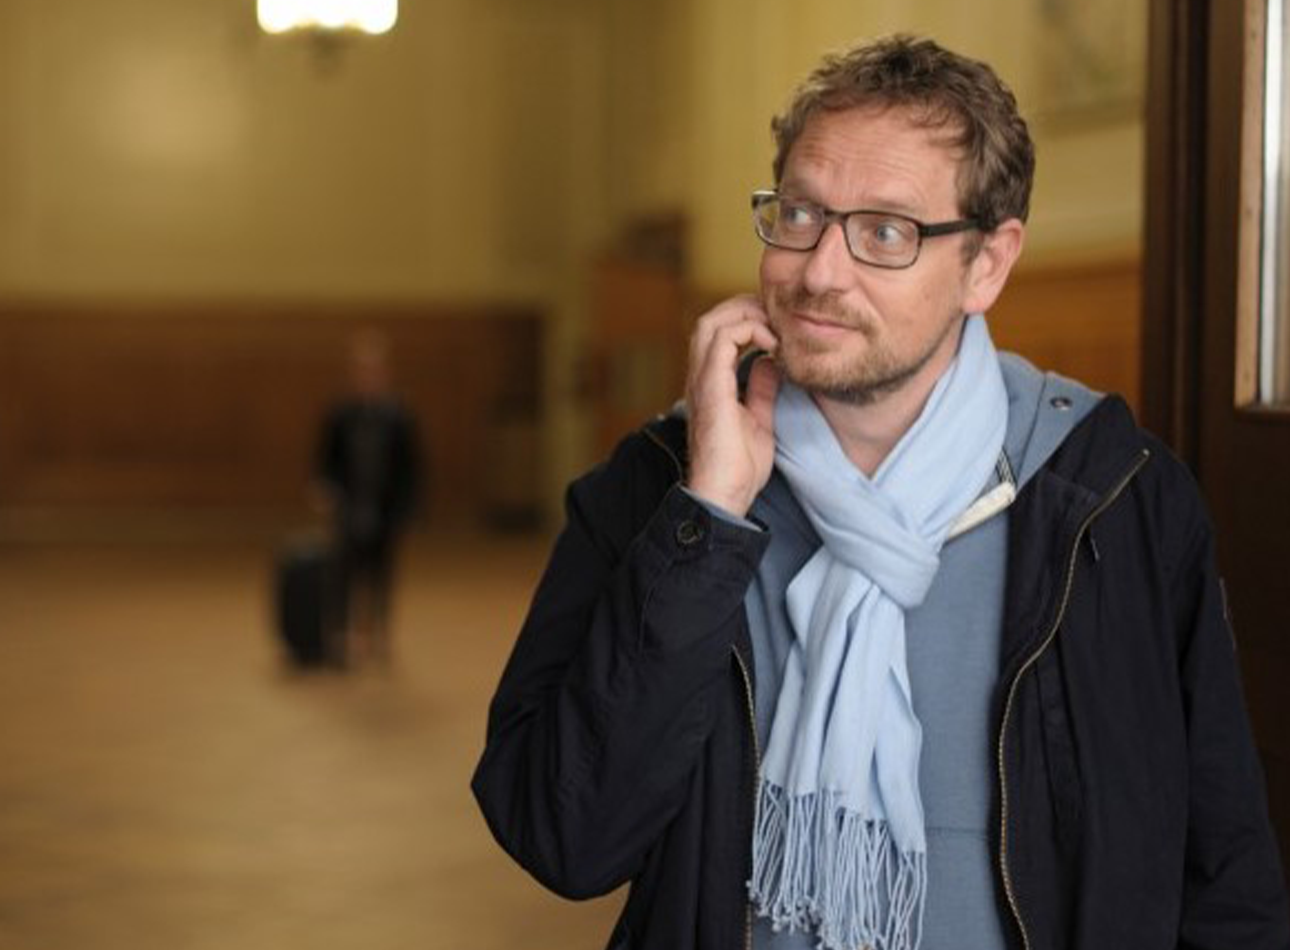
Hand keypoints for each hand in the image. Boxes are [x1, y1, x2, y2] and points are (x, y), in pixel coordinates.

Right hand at [684, 295, 780, 517]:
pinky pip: (722, 341)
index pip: (718, 332)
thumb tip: (772, 364)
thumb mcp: (759, 419)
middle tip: (776, 317)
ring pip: (711, 323)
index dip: (746, 318)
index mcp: (710, 383)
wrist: (726, 493)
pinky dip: (748, 331)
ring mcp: (702, 381)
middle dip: (744, 308)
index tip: (777, 326)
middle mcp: (700, 377)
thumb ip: (762, 390)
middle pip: (711, 319)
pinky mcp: (711, 388)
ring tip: (772, 325)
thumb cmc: (738, 467)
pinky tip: (772, 344)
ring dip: (744, 315)